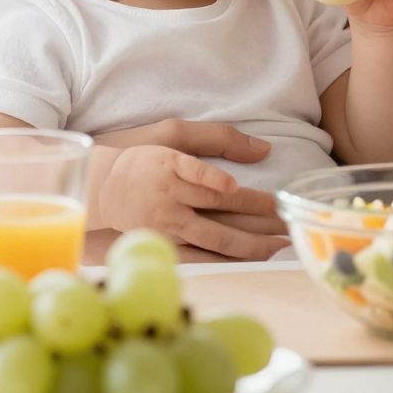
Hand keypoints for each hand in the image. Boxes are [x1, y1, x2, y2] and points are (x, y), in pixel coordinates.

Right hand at [90, 122, 286, 260]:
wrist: (103, 188)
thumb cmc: (144, 156)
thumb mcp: (174, 132)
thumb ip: (218, 137)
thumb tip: (263, 149)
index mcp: (173, 166)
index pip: (206, 179)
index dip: (231, 187)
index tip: (259, 194)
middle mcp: (171, 197)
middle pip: (219, 210)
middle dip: (258, 219)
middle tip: (289, 221)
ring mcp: (169, 224)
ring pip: (215, 238)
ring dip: (249, 244)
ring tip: (279, 244)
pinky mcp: (166, 242)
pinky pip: (202, 255)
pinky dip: (228, 258)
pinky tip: (252, 259)